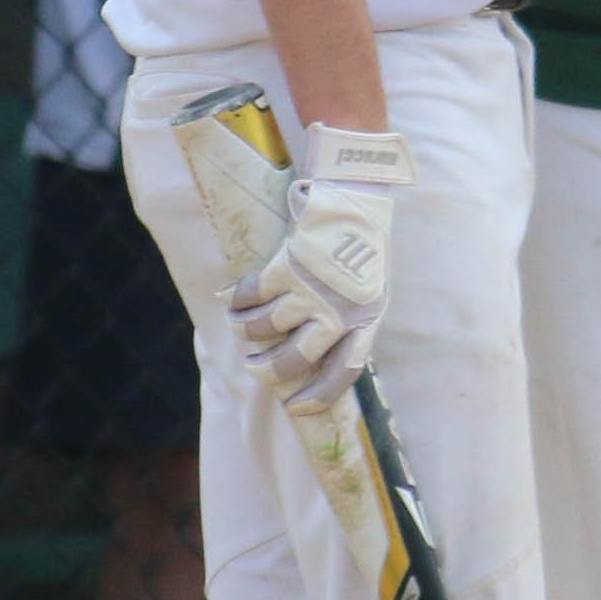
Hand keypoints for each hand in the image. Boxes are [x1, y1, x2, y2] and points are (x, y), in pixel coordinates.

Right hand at [228, 122, 406, 412]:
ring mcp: (312, 291)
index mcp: (367, 318)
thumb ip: (350, 316)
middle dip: (269, 371)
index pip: (346, 371)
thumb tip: (316, 345)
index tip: (297, 406)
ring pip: (265, 329)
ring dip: (246, 329)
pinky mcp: (287, 268)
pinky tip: (230, 298)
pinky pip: (251, 296)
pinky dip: (237, 300)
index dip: (319, 395)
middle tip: (254, 368)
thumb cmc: (364, 239)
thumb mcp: (370, 285)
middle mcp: (339, 311)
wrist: (356, 192)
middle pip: (296, 360)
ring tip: (239, 323)